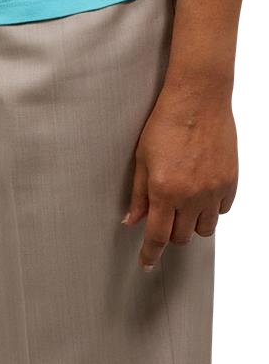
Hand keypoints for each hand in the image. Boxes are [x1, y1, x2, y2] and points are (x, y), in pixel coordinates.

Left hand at [122, 89, 238, 270]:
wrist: (199, 99)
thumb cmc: (166, 124)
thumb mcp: (143, 158)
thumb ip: (139, 193)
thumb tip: (132, 221)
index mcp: (164, 191)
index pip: (157, 236)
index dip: (151, 254)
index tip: (147, 265)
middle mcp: (191, 196)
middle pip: (182, 237)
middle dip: (172, 234)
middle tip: (166, 219)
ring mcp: (214, 190)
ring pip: (206, 229)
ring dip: (194, 225)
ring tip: (187, 207)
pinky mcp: (231, 182)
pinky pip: (224, 211)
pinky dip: (213, 210)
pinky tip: (205, 195)